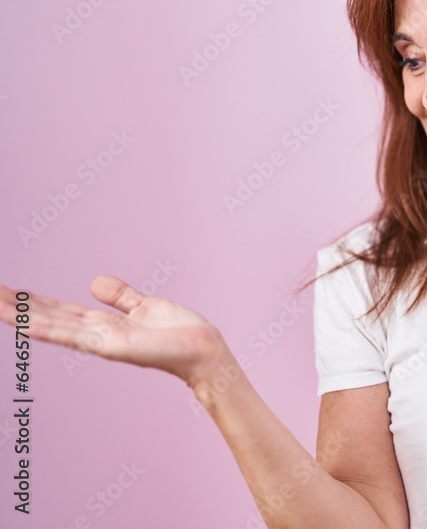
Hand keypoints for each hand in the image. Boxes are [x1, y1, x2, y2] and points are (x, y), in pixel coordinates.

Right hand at [0, 276, 228, 388]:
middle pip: (46, 317)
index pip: (57, 310)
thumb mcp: (144, 306)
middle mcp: (95, 334)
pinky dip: (48, 328)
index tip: (4, 291)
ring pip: (52, 325)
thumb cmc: (179, 333)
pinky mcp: (111, 346)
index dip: (30, 301)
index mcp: (102, 324)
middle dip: (15, 307)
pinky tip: (25, 321)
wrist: (203, 348)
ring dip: (21, 316)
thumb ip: (120, 296)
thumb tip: (94, 282)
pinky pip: (74, 335)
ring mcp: (100, 342)